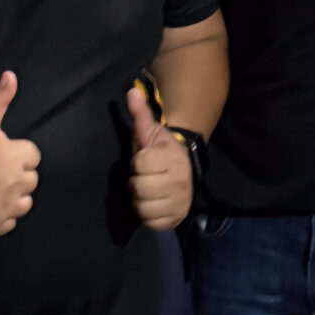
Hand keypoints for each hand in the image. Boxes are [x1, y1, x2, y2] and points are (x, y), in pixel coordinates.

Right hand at [0, 72, 40, 236]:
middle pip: (31, 180)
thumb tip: (11, 75)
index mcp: (14, 156)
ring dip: (14, 197)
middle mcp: (14, 183)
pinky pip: (9, 223)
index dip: (17, 153)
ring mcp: (4, 207)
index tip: (0, 153)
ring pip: (24, 203)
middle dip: (17, 174)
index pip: (33, 156)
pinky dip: (2, 217)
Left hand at [126, 85, 193, 231]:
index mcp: (172, 158)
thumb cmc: (160, 151)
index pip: (139, 164)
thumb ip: (140, 114)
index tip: (145, 159)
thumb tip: (132, 92)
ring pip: (142, 207)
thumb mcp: (150, 131)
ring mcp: (179, 202)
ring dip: (139, 200)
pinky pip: (151, 223)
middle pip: (138, 187)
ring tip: (147, 191)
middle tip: (145, 177)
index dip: (137, 162)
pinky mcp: (176, 219)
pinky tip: (151, 204)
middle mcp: (179, 181)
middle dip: (136, 182)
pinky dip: (147, 216)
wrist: (183, 169)